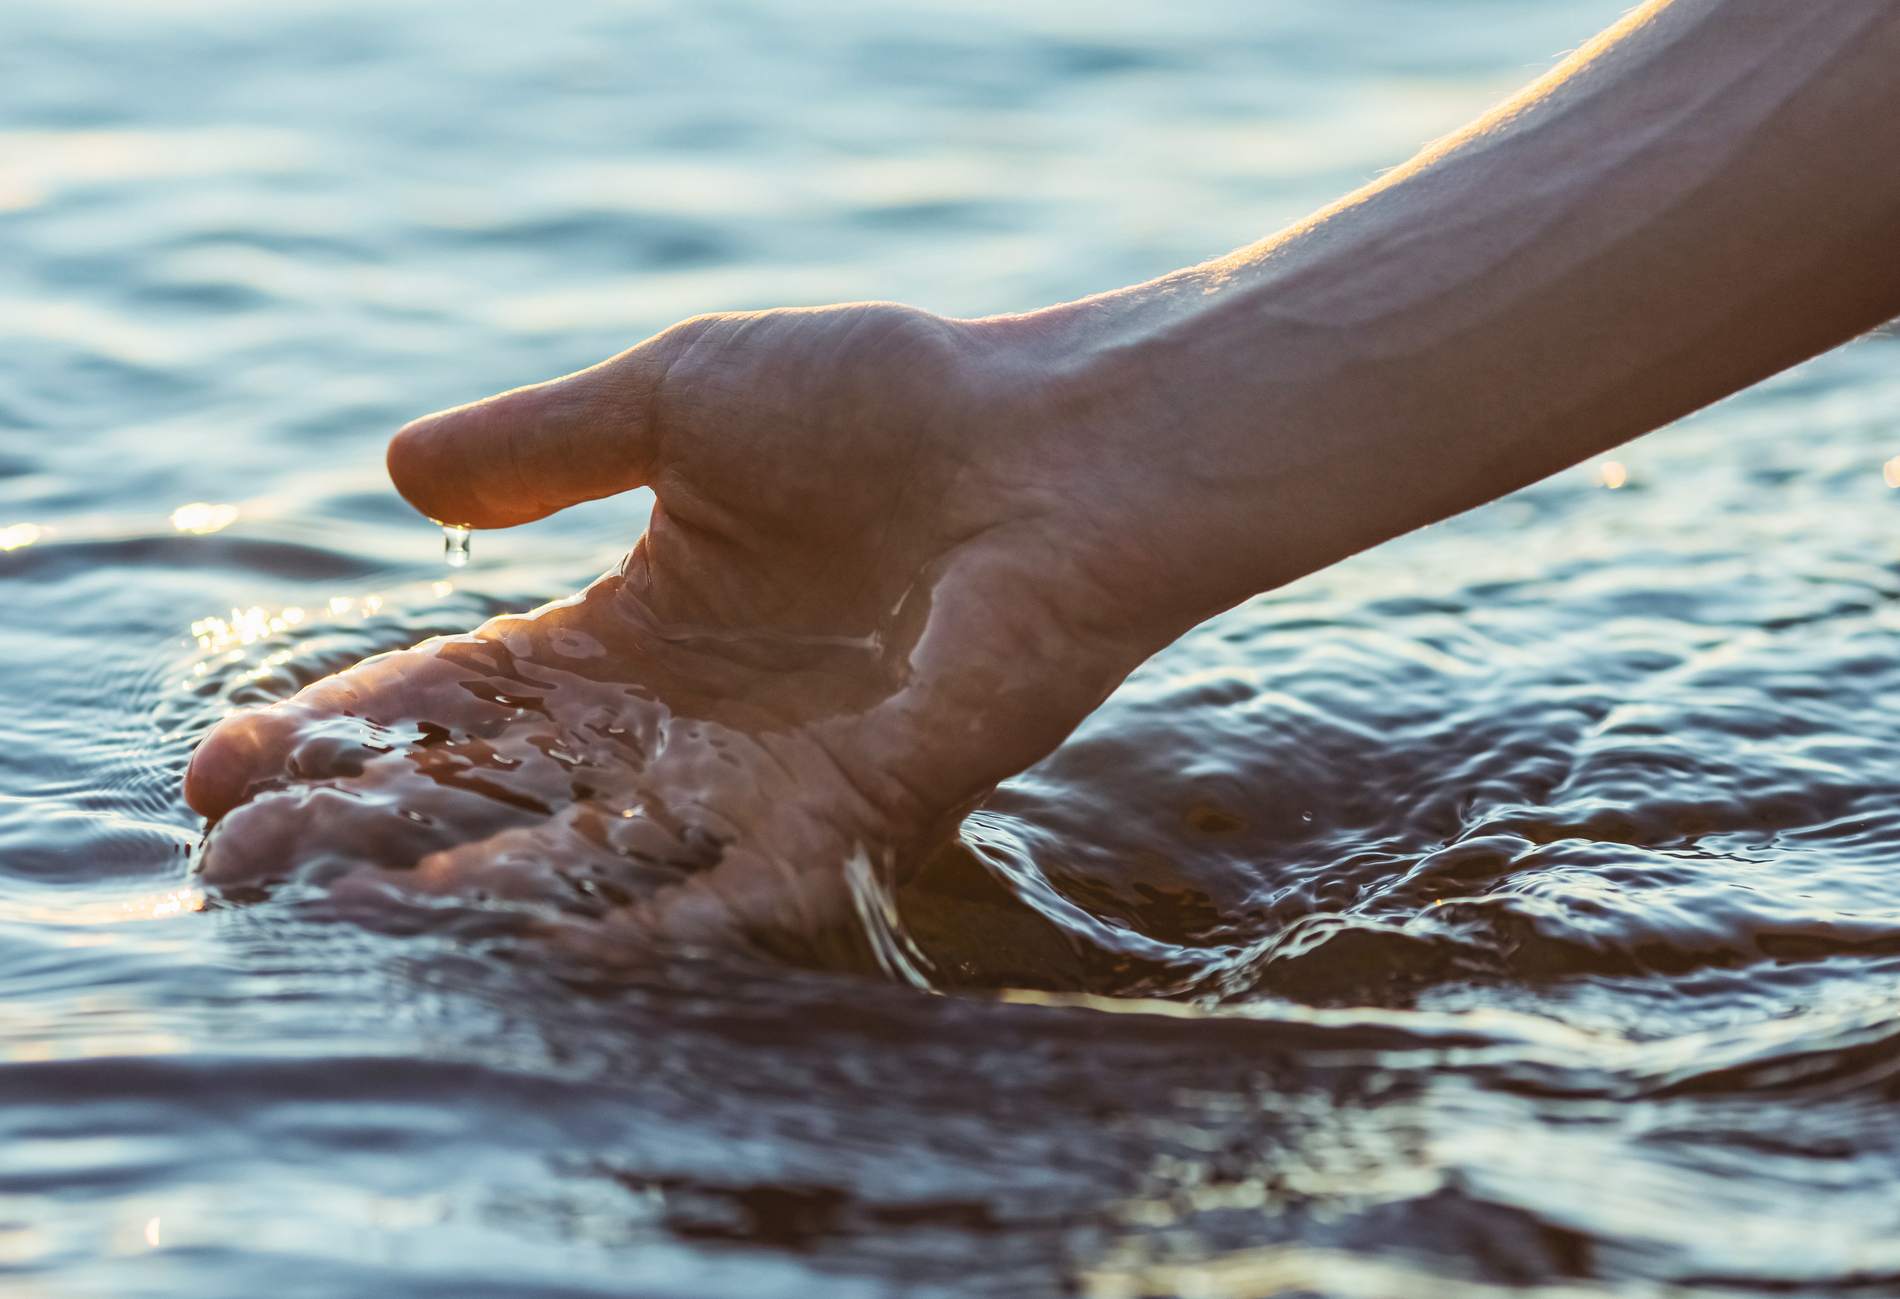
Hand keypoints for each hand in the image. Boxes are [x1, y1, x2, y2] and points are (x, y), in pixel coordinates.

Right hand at [184, 303, 1206, 957]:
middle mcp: (691, 720)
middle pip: (506, 797)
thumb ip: (547, 444)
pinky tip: (558, 951)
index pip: (468, 697)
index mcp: (641, 624)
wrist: (1055, 447)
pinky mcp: (857, 817)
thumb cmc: (884, 403)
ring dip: (483, 891)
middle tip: (246, 864)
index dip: (352, 728)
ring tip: (365, 914)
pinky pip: (741, 895)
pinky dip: (655, 928)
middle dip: (374, 832)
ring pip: (599, 858)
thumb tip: (396, 478)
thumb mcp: (681, 399)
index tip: (234, 762)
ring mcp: (768, 778)